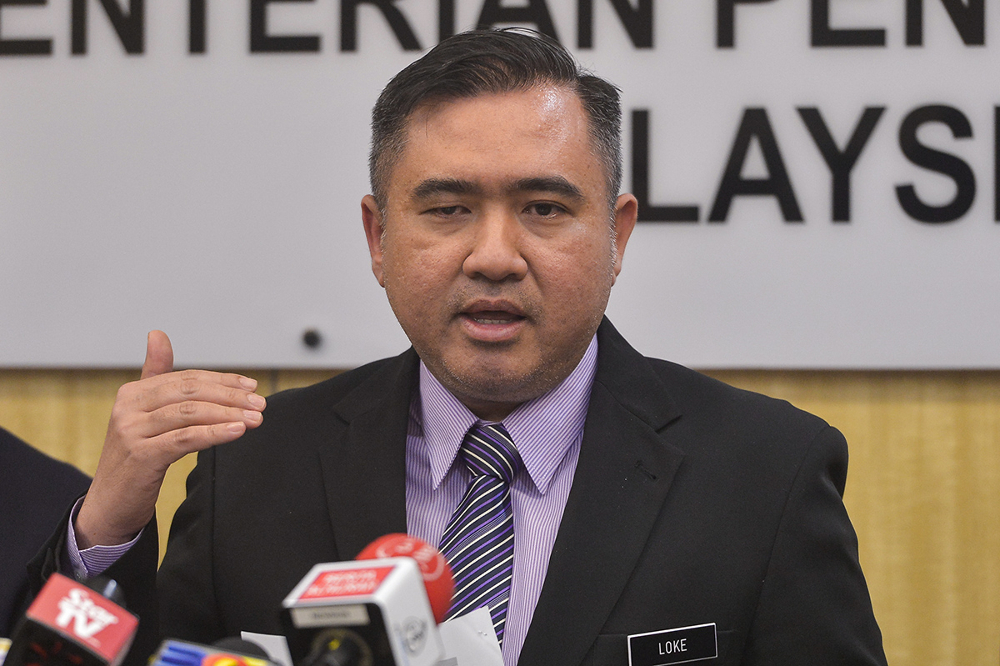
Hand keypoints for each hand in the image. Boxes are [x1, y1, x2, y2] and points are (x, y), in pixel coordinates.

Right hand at [75, 331, 265, 547]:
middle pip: (190, 391)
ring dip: (229, 413)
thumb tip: (157, 334)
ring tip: (255, 418)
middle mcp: (129, 407)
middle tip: (260, 402)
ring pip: (190, 413)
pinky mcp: (141, 456)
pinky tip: (237, 431)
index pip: (187, 378)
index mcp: (133, 393)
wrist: (110, 505)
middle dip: (230, 395)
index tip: (251, 385)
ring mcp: (132, 431)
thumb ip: (154, 376)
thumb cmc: (135, 458)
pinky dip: (215, 432)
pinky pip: (185, 438)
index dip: (222, 380)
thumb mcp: (144, 415)